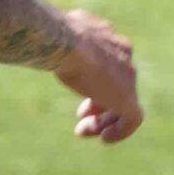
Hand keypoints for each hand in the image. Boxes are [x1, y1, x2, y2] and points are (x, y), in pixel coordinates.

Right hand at [55, 10, 142, 142]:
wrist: (65, 41)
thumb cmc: (52, 37)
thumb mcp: (53, 35)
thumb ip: (55, 41)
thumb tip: (40, 40)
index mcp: (107, 36)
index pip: (107, 62)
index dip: (93, 79)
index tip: (76, 88)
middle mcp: (122, 53)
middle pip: (117, 83)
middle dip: (99, 102)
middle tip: (81, 116)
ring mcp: (128, 76)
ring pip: (125, 102)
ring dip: (104, 119)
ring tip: (82, 131)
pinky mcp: (128, 97)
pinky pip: (133, 119)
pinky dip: (121, 131)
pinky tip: (105, 139)